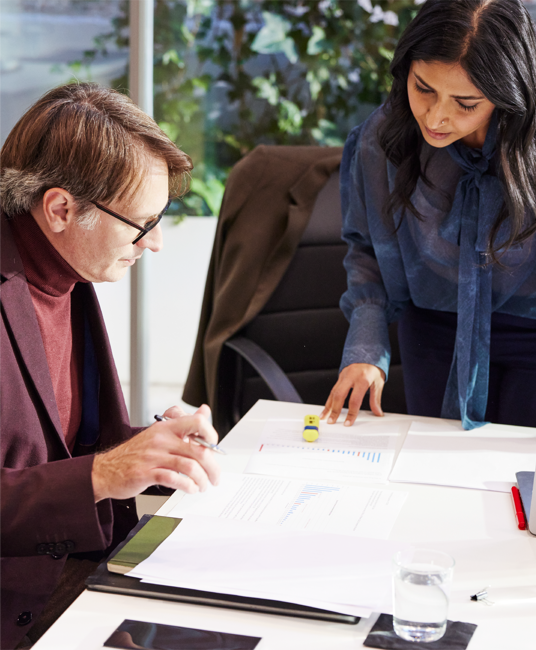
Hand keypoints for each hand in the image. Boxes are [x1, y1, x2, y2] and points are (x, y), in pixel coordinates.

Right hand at [92, 404, 220, 501]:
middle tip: (215, 477)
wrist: (105, 470)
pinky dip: (187, 486)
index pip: (196, 422)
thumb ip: (184, 424)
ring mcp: (153, 456)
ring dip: (201, 479)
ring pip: (189, 466)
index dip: (211, 434)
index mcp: (166, 427)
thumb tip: (204, 411)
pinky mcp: (146, 473)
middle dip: (212, 467)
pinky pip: (174, 479)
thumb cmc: (135, 454)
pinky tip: (190, 489)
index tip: (215, 448)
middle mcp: (161, 439)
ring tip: (203, 486)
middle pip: (198, 450)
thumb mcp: (160, 433)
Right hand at [320, 363, 385, 426]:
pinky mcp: (339, 377)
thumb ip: (375, 400)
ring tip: (325, 416)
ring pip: (333, 392)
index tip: (348, 422)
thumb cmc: (373, 370)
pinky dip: (329, 400)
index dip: (351, 413)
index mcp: (362, 379)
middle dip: (334, 410)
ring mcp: (343, 376)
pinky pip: (333, 390)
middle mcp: (351, 377)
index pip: (355, 400)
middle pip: (340, 395)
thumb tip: (377, 412)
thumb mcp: (378, 384)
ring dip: (328, 406)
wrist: (368, 357)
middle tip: (332, 421)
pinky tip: (326, 407)